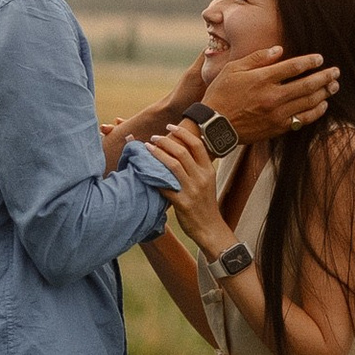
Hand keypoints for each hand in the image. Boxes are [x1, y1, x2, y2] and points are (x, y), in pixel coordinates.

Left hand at [148, 118, 225, 251]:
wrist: (210, 229)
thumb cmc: (205, 204)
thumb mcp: (207, 182)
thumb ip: (197, 167)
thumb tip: (181, 150)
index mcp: (208, 170)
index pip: (197, 145)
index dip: (183, 133)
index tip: (170, 126)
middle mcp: (201, 178)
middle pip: (182, 152)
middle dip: (166, 141)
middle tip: (154, 138)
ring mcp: (192, 190)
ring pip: (173, 166)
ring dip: (158, 154)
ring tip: (147, 148)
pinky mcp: (183, 203)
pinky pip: (165, 187)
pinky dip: (154, 178)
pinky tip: (144, 172)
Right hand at [204, 47, 336, 142]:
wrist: (213, 126)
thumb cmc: (220, 94)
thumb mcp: (233, 69)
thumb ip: (257, 58)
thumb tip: (279, 49)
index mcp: (262, 79)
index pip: (294, 67)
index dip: (310, 61)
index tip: (320, 58)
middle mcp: (272, 96)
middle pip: (307, 85)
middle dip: (324, 77)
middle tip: (336, 72)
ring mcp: (276, 114)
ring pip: (308, 102)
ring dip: (324, 93)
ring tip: (334, 87)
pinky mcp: (277, 128)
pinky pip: (302, 120)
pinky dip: (315, 112)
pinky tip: (322, 106)